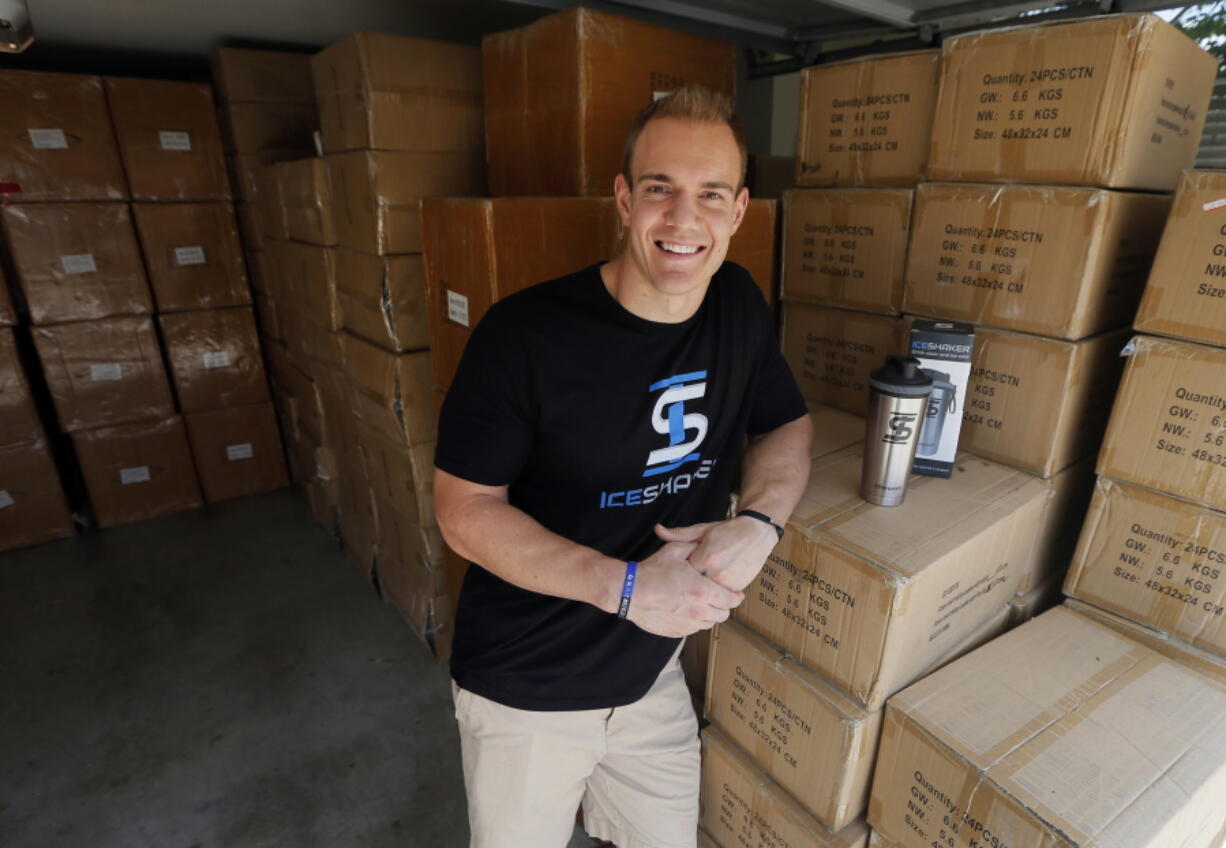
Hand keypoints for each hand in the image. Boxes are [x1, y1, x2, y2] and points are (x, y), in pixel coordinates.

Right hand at [624, 541, 744, 637]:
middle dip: (724, 606)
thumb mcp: (675, 550)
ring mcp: (687, 624)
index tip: (736, 594)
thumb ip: (695, 547)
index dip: (736, 597)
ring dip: (709, 615)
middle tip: (718, 598)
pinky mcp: (676, 632)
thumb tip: (706, 545)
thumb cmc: (652, 571)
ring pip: (709, 624)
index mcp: (703, 590)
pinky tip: (687, 610)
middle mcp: (698, 611)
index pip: (731, 600)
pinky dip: (694, 622)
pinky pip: (693, 630)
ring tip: (702, 604)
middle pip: (723, 615)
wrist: (628, 591)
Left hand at [655, 516, 779, 592]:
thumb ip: (679, 534)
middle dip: (689, 583)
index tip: (676, 570)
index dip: (678, 571)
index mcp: (705, 555)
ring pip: (706, 594)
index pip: (683, 571)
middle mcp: (717, 571)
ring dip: (702, 590)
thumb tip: (657, 530)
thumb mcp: (702, 530)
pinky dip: (715, 593)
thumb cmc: (727, 531)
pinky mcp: (737, 588)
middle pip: (694, 585)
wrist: (757, 534)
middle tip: (686, 579)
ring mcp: (728, 582)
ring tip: (699, 582)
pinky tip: (712, 585)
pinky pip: (719, 596)